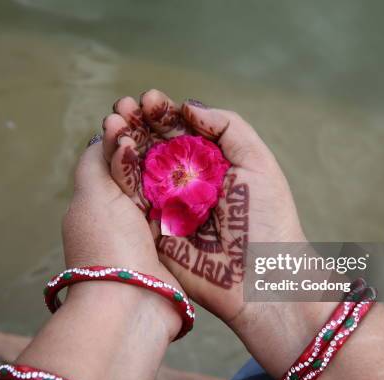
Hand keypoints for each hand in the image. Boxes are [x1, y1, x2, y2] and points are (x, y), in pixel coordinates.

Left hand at [62, 120, 183, 340]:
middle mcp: (124, 210)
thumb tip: (106, 133)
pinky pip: (185, 202)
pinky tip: (204, 159)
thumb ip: (95, 161)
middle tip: (165, 107)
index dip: (125, 126)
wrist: (134, 303)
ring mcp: (152, 225)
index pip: (112, 151)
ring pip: (165, 179)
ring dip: (173, 154)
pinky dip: (192, 181)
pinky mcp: (177, 239)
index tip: (137, 105)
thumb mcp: (91, 194)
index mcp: (100, 197)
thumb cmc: (107, 244)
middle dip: (150, 134)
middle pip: (141, 162)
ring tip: (187, 125)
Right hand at [104, 89, 316, 323]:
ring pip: (138, 167)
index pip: (180, 132)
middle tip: (125, 105)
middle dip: (138, 123)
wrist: (262, 277)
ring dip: (124, 141)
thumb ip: (227, 126)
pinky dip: (121, 171)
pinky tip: (117, 148)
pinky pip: (131, 197)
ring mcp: (167, 205)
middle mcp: (185, 183)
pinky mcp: (152, 228)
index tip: (151, 98)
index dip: (163, 114)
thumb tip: (188, 106)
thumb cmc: (268, 218)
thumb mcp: (257, 161)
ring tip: (115, 118)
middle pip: (154, 146)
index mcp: (210, 165)